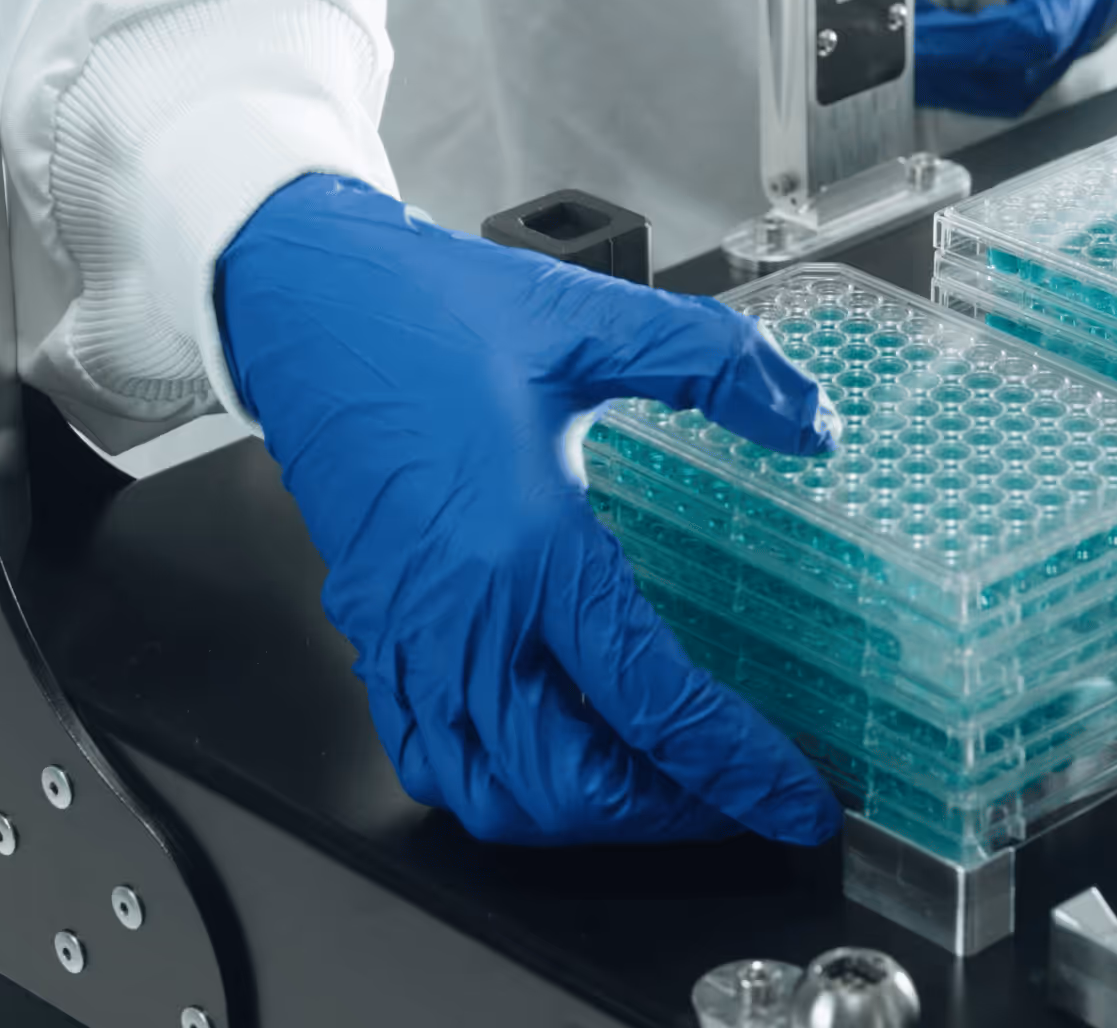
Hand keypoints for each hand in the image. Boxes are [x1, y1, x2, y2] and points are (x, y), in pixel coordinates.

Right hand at [216, 174, 842, 845]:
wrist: (306, 302)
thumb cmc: (431, 312)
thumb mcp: (598, 320)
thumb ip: (721, 366)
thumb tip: (810, 418)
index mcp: (529, 549)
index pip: (650, 702)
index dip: (735, 767)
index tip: (794, 800)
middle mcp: (463, 616)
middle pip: (568, 786)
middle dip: (666, 814)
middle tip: (735, 796)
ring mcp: (408, 636)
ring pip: (490, 794)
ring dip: (580, 815)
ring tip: (653, 786)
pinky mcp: (374, 634)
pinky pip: (429, 757)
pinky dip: (499, 785)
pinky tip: (549, 753)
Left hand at [915, 0, 1116, 116]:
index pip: (1038, 24)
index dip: (970, 41)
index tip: (913, 29)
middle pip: (1021, 71)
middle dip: (948, 71)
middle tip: (882, 43)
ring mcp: (1095, 13)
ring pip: (1025, 79)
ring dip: (960, 77)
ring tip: (901, 44)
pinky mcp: (1085, 17)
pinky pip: (1031, 65)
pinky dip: (979, 64)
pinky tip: (939, 35)